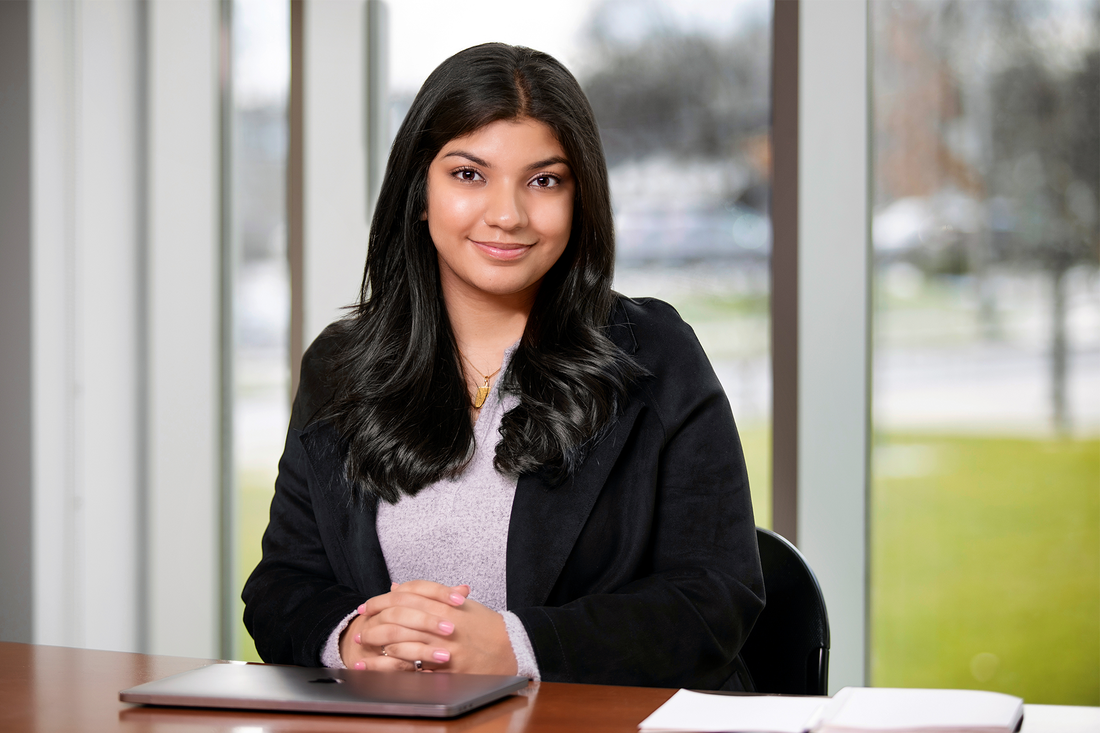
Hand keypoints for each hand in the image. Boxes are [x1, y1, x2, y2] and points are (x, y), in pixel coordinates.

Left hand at [343, 581, 518, 674]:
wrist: (511, 647)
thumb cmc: (484, 625)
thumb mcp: (459, 604)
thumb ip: (428, 595)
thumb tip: (397, 588)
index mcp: (447, 602)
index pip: (407, 595)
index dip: (382, 599)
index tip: (366, 606)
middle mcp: (445, 620)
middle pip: (400, 614)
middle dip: (376, 620)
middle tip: (361, 625)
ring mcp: (446, 644)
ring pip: (404, 637)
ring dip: (380, 640)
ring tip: (366, 643)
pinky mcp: (449, 665)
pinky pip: (416, 660)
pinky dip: (396, 659)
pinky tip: (384, 658)